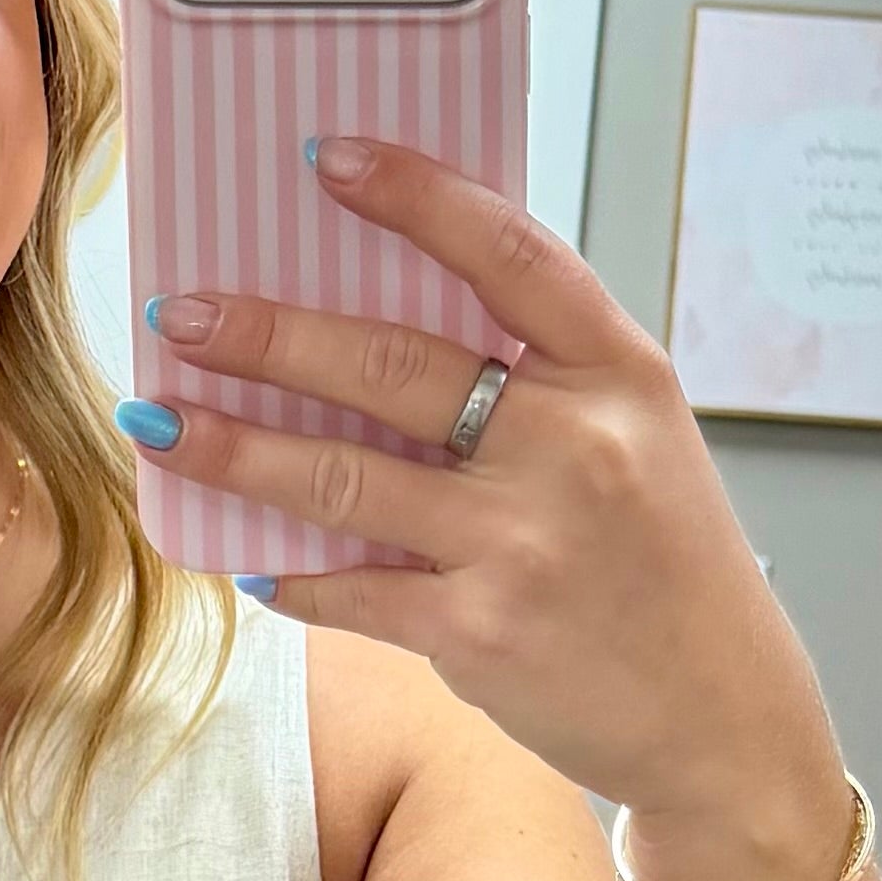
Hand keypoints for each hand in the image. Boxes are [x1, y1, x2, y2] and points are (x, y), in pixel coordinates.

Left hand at [131, 139, 855, 880]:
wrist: (724, 722)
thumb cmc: (666, 567)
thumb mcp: (641, 439)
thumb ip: (539, 378)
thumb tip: (374, 324)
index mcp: (620, 374)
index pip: (508, 252)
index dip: (414, 196)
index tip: (327, 158)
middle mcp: (574, 446)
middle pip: (391, 365)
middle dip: (266, 335)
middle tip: (182, 314)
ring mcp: (522, 542)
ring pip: (339, 477)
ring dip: (232, 447)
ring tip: (157, 423)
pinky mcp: (477, 632)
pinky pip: (349, 588)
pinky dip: (288, 572)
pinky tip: (244, 552)